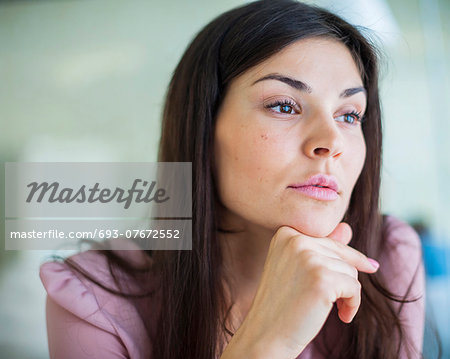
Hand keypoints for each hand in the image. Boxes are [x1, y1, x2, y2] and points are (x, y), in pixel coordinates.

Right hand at [221, 222, 378, 358]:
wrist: (266, 334)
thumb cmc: (282, 303)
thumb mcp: (298, 268)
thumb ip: (321, 246)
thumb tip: (348, 227)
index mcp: (286, 233)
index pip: (329, 242)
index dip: (342, 261)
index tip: (359, 270)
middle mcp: (295, 240)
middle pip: (341, 255)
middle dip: (342, 279)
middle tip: (330, 300)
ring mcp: (308, 258)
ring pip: (350, 271)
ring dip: (346, 293)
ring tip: (327, 307)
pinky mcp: (322, 278)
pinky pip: (354, 288)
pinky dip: (352, 305)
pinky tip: (341, 316)